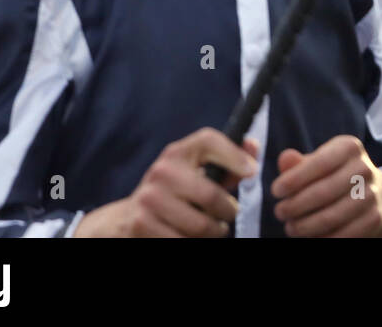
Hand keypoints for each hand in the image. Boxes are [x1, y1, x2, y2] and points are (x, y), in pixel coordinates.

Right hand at [74, 129, 259, 236]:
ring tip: (213, 228)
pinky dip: (195, 242)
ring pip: (201, 225)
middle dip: (228, 211)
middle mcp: (161, 171)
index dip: (235, 155)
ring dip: (214, 232)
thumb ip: (228, 160)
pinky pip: (184, 241)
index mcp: (178, 152)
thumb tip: (254, 147)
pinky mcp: (141, 225)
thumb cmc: (174, 191)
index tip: (252, 172)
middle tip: (229, 214)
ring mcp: (149, 199)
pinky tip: (190, 236)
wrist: (126, 217)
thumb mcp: (197, 170)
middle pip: (211, 196)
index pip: (209, 140)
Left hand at [271, 135, 381, 237]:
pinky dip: (322, 239)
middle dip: (295, 206)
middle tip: (280, 212)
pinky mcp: (374, 218)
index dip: (294, 179)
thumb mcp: (317, 162)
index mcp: (349, 148)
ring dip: (305, 226)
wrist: (368, 191)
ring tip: (291, 227)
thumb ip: (298, 163)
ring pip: (331, 217)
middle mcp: (364, 169)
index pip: (319, 163)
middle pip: (323, 192)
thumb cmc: (332, 174)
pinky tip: (310, 236)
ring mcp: (372, 194)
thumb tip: (284, 159)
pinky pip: (343, 235)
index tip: (276, 191)